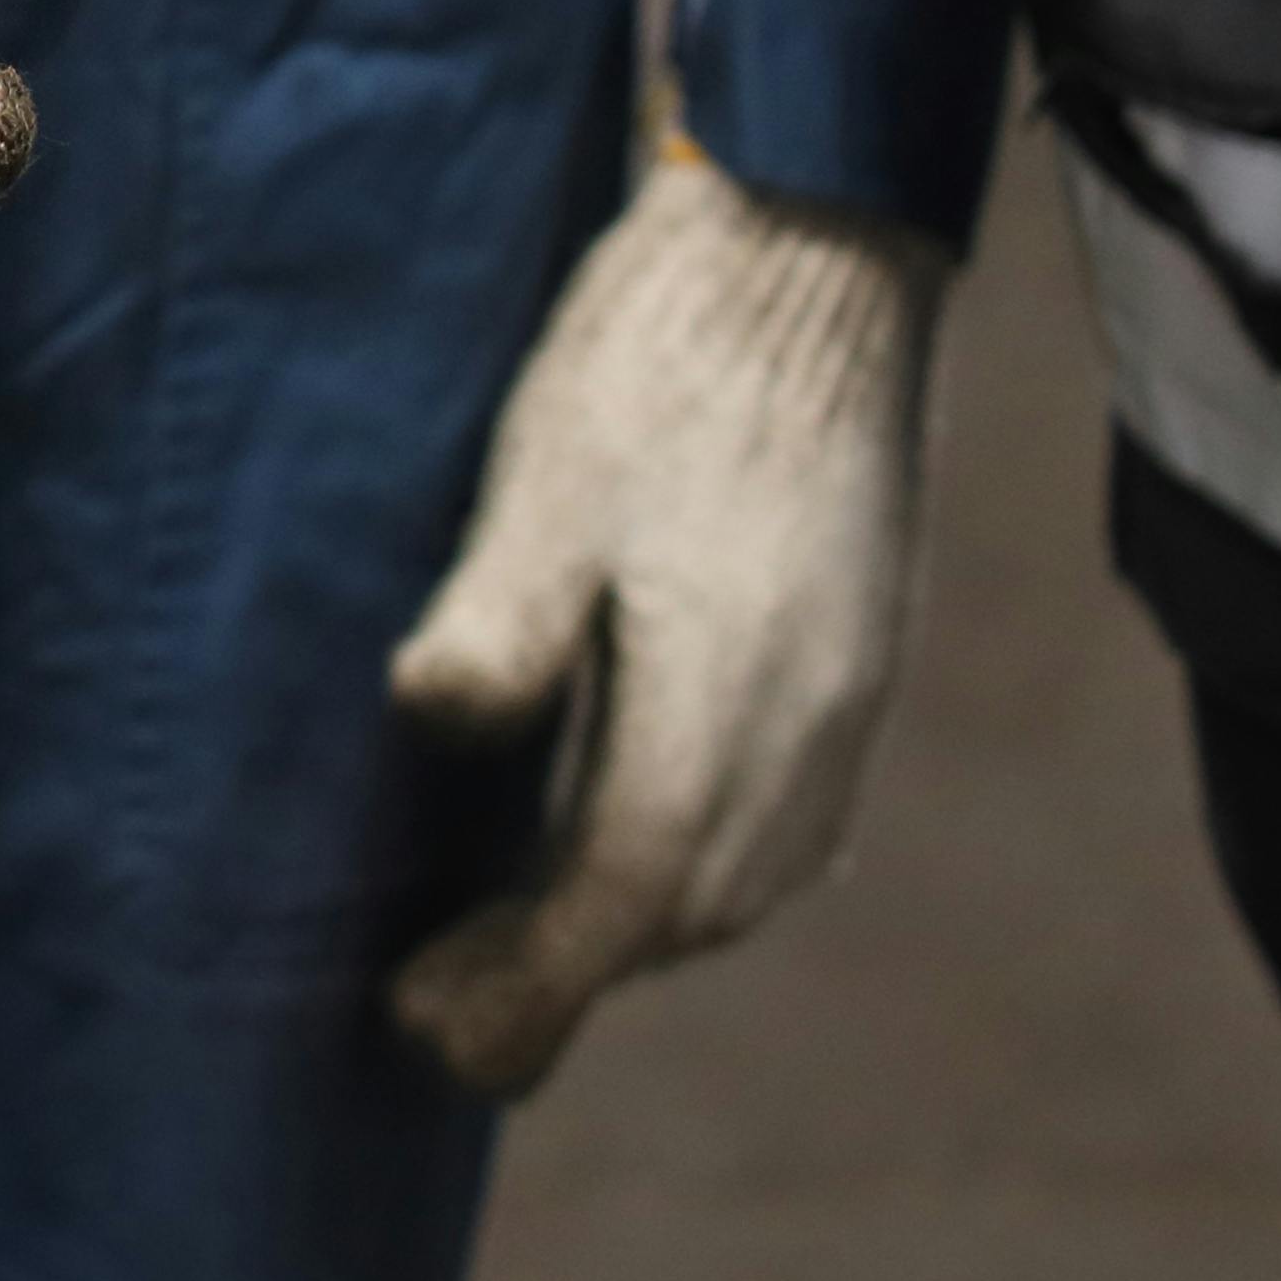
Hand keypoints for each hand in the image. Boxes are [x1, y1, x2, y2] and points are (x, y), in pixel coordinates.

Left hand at [383, 150, 943, 1097]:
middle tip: (434, 1007)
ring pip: (738, 875)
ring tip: (508, 940)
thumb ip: (500, 618)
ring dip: (626, 926)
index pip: (621, 895)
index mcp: (726, 696)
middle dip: (557, 978)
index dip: (522, 984)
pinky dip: (691, 863)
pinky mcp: (856, 657)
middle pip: (680, 909)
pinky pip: (781, 816)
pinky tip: (620, 833)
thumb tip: (439, 725)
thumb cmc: (666, 352)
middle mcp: (807, 725)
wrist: (817, 246)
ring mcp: (848, 696)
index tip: (424, 1033)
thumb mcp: (551, 474)